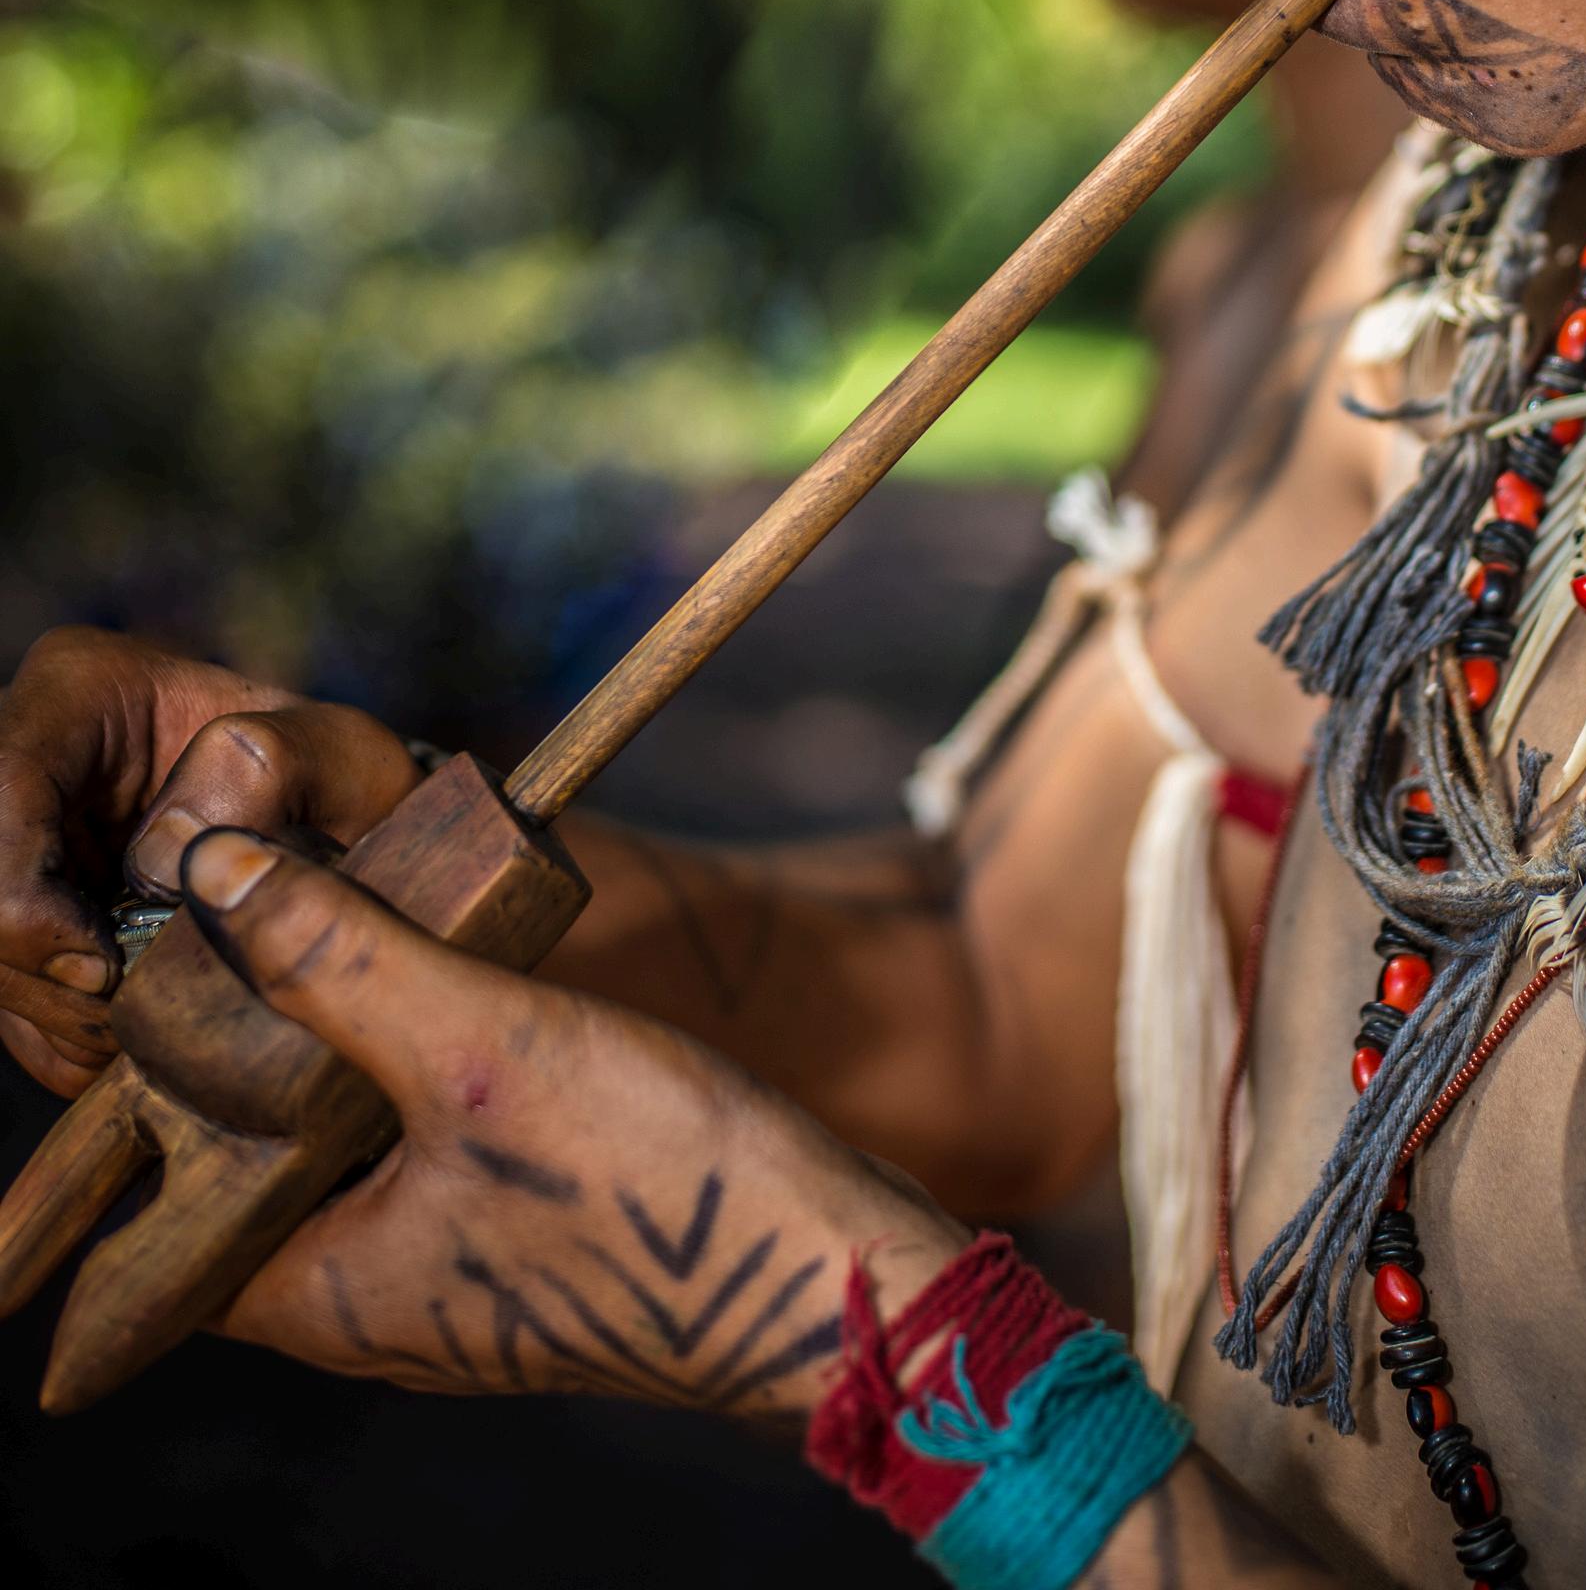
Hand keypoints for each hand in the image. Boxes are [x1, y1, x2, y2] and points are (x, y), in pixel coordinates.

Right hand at [0, 628, 419, 1092]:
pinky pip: (12, 1006)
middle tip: (123, 1009)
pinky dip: (64, 1041)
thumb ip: (268, 765)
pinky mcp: (26, 926)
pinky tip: (132, 1034)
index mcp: (83, 689)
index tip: (101, 965)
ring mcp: (18, 845)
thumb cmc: (342, 782)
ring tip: (144, 1022)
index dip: (19, 894)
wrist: (346, 841)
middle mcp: (28, 761)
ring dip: (55, 1013)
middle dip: (38, 970)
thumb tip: (168, 851)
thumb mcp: (340, 752)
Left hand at [184, 828, 964, 1412]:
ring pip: (350, 1140)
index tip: (188, 948)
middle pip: (255, 1153)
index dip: (157, 1068)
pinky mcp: (525, 1243)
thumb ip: (340, 958)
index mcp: (321, 1294)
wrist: (835, 1274)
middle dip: (260, 1031)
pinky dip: (426, 1060)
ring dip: (352, 1036)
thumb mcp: (479, 1046)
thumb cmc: (657, 1187)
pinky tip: (465, 978)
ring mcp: (453, 1278)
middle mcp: (370, 1303)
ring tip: (372, 917)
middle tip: (282, 902)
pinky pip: (430, 1142)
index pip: (166, 1188)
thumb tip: (214, 874)